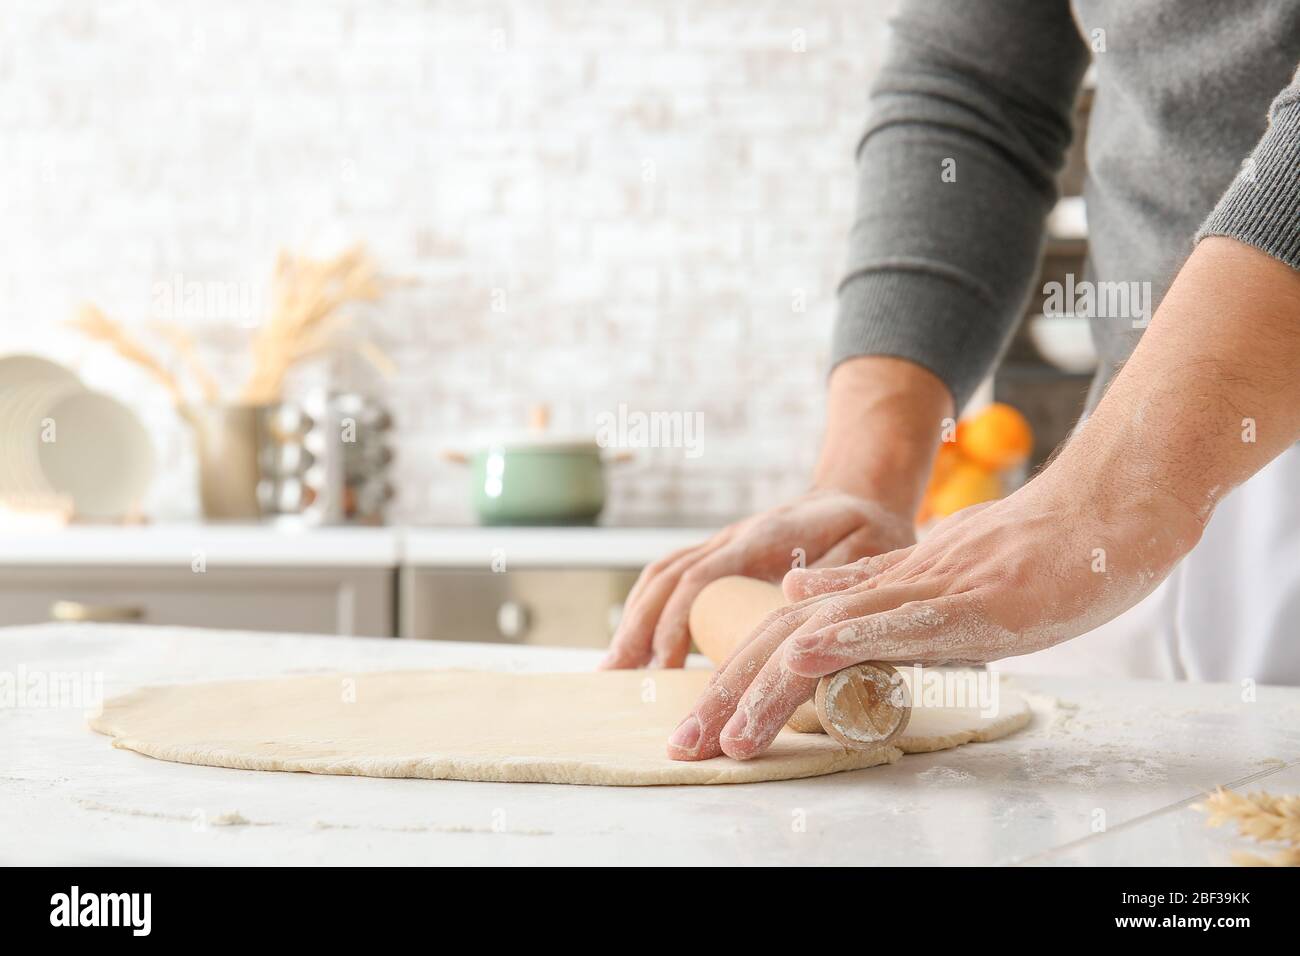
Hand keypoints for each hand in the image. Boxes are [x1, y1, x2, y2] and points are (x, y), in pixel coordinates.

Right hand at [601, 355, 954, 669]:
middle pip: (670, 578)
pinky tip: (634, 643)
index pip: (705, 576)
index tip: (665, 664)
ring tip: (614, 669)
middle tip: (618, 677)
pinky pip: (670, 576)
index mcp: (764, 538)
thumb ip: (839, 572)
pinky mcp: (719, 556)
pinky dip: (645, 608)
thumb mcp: (872, 546)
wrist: (858, 491)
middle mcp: (733, 538)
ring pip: (662, 575)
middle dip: (639, 627)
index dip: (680, 619)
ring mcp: (722, 544)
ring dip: (634, 620)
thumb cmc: (870, 526)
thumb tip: (790, 598)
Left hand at [665, 461, 1204, 760]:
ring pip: (818, 634)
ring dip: (761, 689)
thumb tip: (800, 588)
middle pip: (779, 636)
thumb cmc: (1034, 554)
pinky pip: (889, 620)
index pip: (785, 629)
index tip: (707, 723)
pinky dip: (837, 640)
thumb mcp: (936, 576)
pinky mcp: (963, 602)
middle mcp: (883, 586)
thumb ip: (870, 585)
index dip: (738, 674)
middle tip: (685, 744)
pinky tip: (794, 660)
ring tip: (722, 739)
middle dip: (725, 693)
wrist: (1103, 515)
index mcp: (876, 587)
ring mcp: (919, 591)